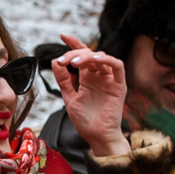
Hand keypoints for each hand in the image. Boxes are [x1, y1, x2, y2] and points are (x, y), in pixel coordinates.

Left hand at [50, 35, 130, 159]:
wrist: (97, 137)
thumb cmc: (85, 120)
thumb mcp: (69, 98)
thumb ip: (63, 80)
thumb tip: (55, 61)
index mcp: (87, 77)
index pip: (81, 55)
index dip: (73, 44)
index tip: (62, 36)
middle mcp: (99, 76)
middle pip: (89, 54)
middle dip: (74, 54)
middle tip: (64, 61)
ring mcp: (109, 80)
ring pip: (102, 57)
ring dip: (87, 56)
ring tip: (74, 63)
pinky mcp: (119, 86)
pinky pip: (117, 66)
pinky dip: (107, 59)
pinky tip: (96, 59)